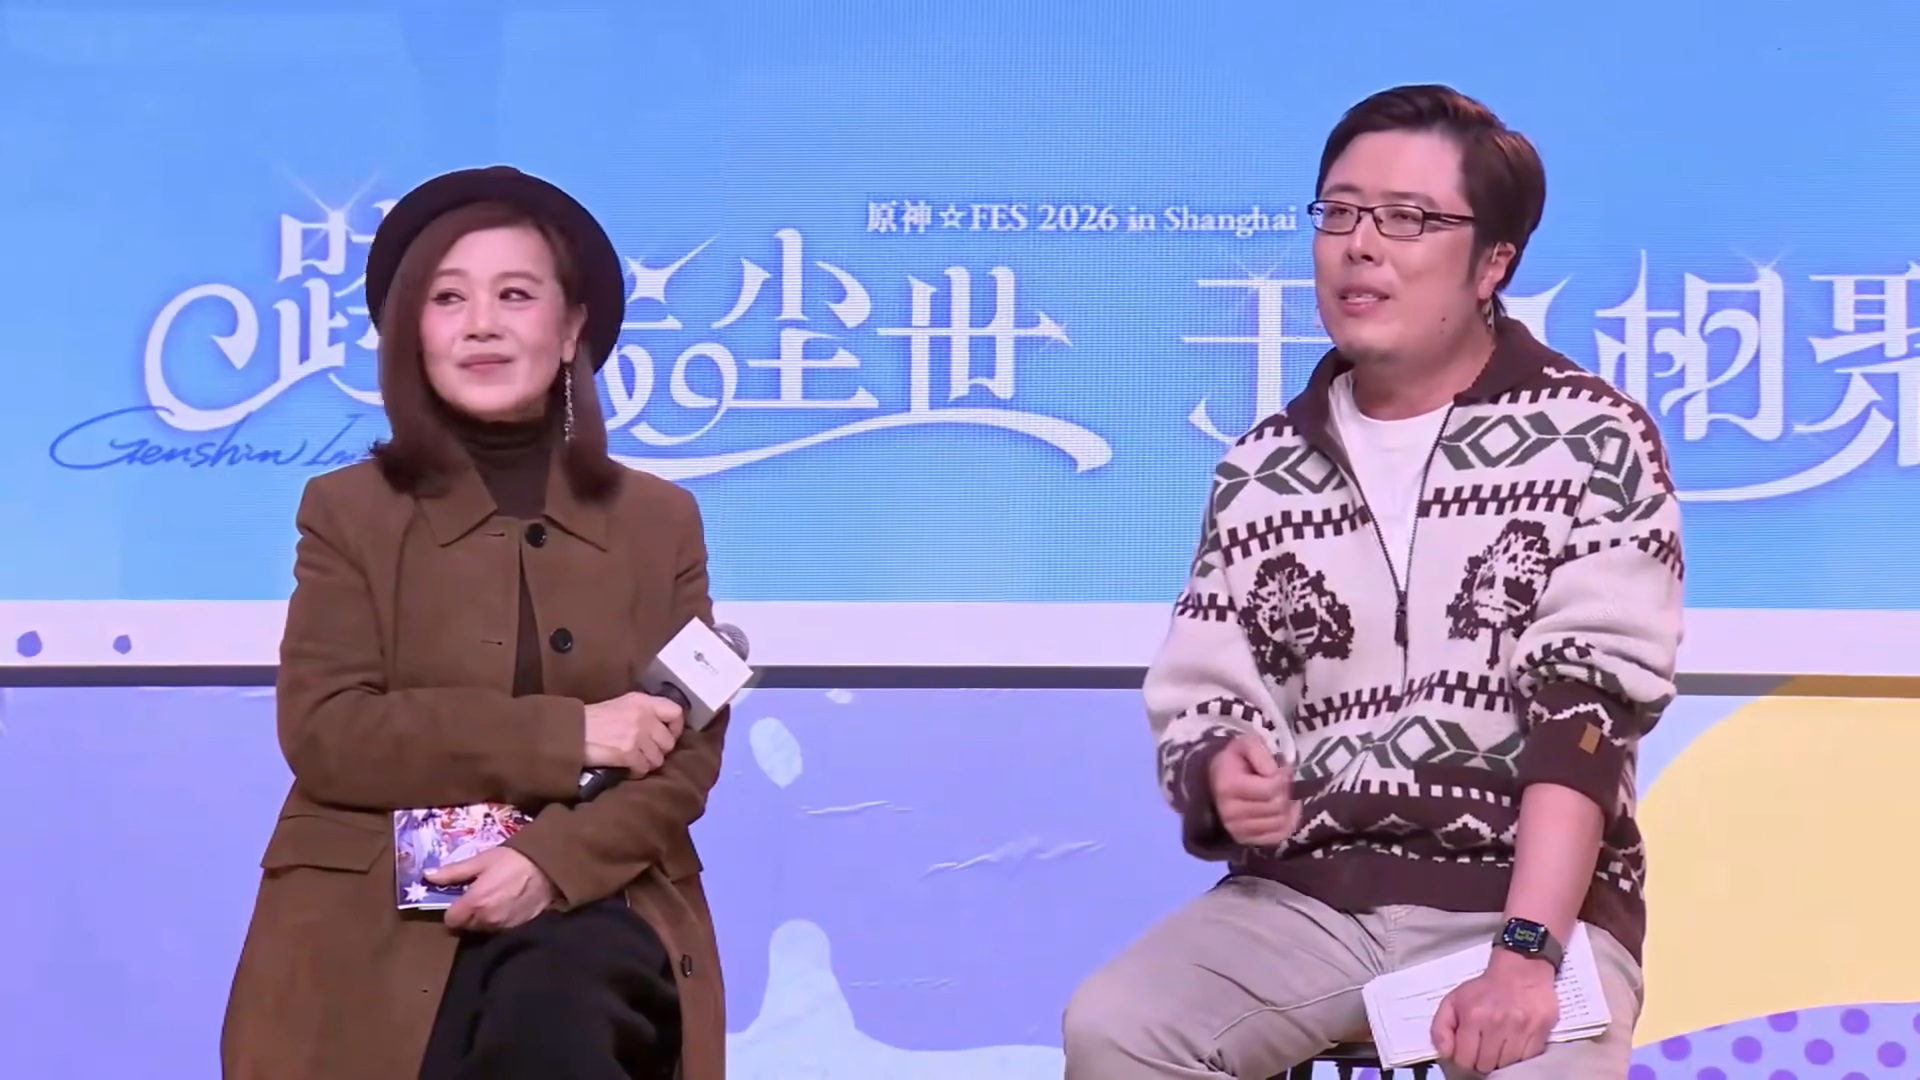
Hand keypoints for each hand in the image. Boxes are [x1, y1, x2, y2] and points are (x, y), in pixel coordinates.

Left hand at [426, 848, 556, 932]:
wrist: (550, 867)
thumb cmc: (513, 860)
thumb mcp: (481, 860)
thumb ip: (453, 872)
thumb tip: (428, 876)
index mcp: (474, 904)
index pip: (450, 920)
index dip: (453, 909)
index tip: (460, 898)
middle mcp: (486, 921)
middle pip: (467, 926)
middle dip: (469, 913)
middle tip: (480, 895)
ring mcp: (503, 927)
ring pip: (484, 928)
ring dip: (485, 918)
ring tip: (496, 899)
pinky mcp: (518, 928)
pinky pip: (501, 928)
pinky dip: (501, 919)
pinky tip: (509, 904)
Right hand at [582, 691, 685, 773]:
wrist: (571, 731)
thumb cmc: (594, 719)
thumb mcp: (623, 705)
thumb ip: (644, 712)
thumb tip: (663, 728)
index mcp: (643, 701)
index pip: (676, 712)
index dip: (676, 728)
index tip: (667, 736)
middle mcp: (644, 716)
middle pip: (669, 742)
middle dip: (659, 751)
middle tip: (646, 753)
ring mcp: (637, 735)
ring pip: (658, 759)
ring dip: (647, 763)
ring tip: (634, 761)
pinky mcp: (628, 753)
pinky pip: (643, 769)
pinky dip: (636, 772)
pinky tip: (626, 767)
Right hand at [1208, 733, 1296, 845]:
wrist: (1215, 781)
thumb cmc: (1234, 761)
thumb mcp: (1245, 744)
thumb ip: (1260, 752)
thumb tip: (1276, 773)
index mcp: (1229, 786)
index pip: (1271, 788)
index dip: (1283, 776)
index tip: (1280, 769)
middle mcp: (1230, 812)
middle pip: (1277, 806)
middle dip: (1285, 792)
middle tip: (1281, 783)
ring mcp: (1236, 829)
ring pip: (1280, 823)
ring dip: (1288, 808)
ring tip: (1280, 795)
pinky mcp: (1245, 840)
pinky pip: (1278, 836)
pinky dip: (1287, 823)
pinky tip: (1283, 811)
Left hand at [1431, 950, 1559, 1073]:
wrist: (1522, 971)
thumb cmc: (1485, 988)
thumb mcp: (1453, 1000)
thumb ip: (1441, 1028)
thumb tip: (1445, 1053)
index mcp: (1473, 1016)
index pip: (1464, 1059)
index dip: (1463, 1060)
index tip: (1466, 1055)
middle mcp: (1497, 1024)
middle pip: (1485, 1066)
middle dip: (1481, 1062)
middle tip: (1483, 1052)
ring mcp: (1520, 1030)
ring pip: (1506, 1066)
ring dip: (1500, 1061)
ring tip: (1498, 1048)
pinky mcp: (1540, 1033)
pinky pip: (1526, 1060)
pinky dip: (1519, 1058)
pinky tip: (1513, 1046)